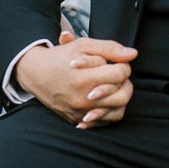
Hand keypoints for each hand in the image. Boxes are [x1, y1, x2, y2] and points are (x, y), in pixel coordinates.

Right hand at [14, 31, 137, 127]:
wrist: (35, 73)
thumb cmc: (61, 57)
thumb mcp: (83, 46)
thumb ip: (110, 48)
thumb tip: (133, 54)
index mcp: (84, 78)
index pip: (120, 74)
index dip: (123, 66)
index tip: (117, 63)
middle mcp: (83, 99)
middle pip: (123, 95)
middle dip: (124, 82)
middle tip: (117, 75)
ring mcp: (81, 112)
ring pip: (118, 110)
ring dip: (120, 97)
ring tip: (113, 86)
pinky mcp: (78, 120)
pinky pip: (105, 121)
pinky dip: (110, 110)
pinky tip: (105, 99)